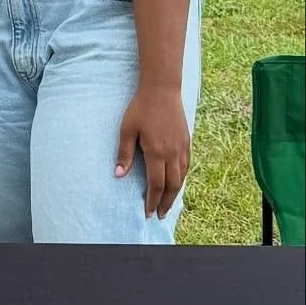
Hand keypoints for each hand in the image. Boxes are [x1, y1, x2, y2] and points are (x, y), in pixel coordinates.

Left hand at [116, 86, 190, 217]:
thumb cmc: (140, 108)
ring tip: (168, 203)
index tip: (147, 212)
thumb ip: (124, 154)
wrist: (161, 89)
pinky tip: (177, 182)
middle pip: (172, 185)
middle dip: (166, 202)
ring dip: (175, 192)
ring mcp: (182, 147)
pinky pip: (186, 165)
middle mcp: (172, 152)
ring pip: (182, 176)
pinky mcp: (186, 140)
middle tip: (160, 215)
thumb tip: (119, 175)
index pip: (156, 184)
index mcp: (156, 152)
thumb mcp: (126, 130)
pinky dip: (182, 177)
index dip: (152, 200)